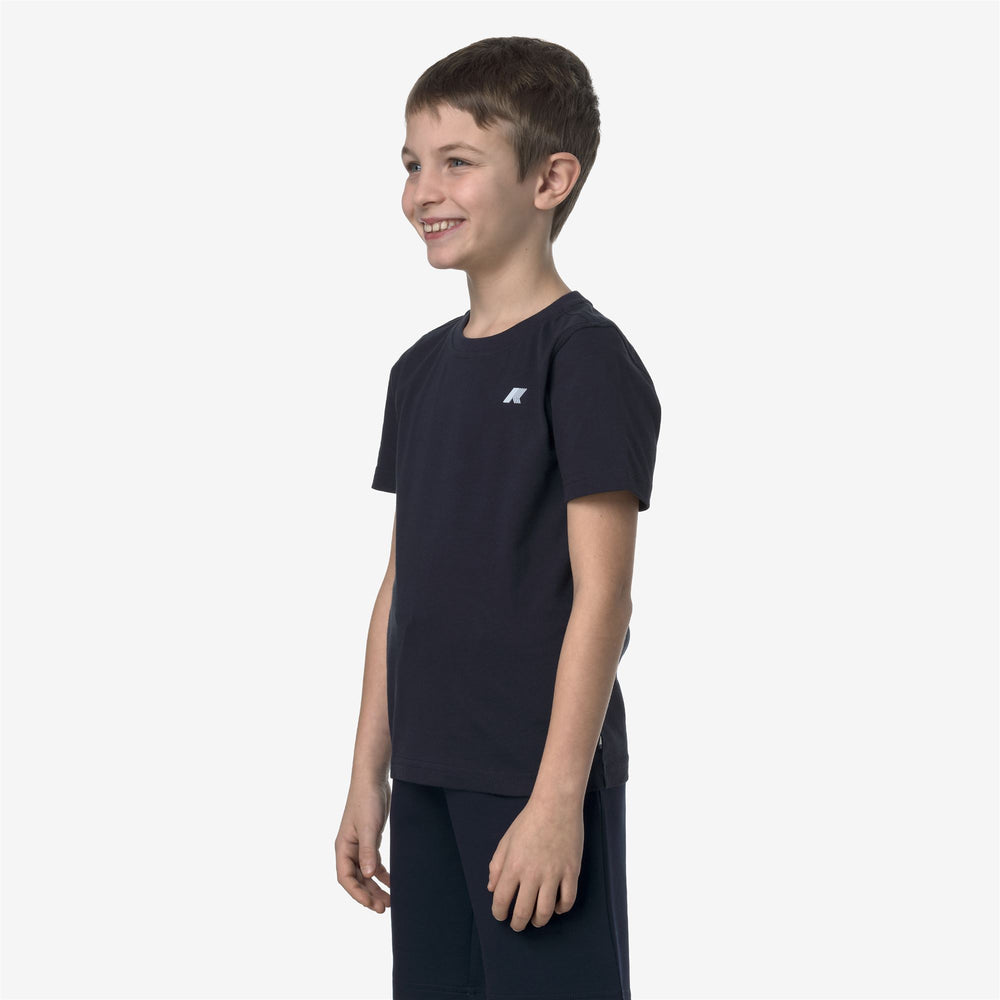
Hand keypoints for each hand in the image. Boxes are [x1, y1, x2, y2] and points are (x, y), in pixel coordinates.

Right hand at [335, 780, 391, 913]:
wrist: (373, 780)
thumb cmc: (366, 801)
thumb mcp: (368, 827)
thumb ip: (368, 851)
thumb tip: (368, 875)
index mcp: (343, 847)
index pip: (346, 878)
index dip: (356, 894)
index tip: (370, 905)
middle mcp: (349, 850)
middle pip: (356, 880)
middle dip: (368, 895)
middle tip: (383, 908)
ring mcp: (360, 846)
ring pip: (366, 874)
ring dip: (376, 888)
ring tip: (390, 902)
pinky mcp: (371, 841)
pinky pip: (375, 864)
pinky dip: (383, 875)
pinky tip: (393, 883)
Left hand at [487, 796, 583, 931]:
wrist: (556, 804)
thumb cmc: (529, 820)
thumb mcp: (507, 840)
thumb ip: (497, 865)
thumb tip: (492, 888)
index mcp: (513, 865)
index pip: (501, 900)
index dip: (499, 913)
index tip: (501, 916)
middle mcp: (532, 873)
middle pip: (523, 912)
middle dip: (518, 924)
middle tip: (517, 925)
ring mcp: (554, 873)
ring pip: (546, 912)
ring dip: (539, 921)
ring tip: (535, 920)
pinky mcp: (572, 871)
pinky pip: (567, 901)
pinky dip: (561, 909)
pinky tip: (556, 907)